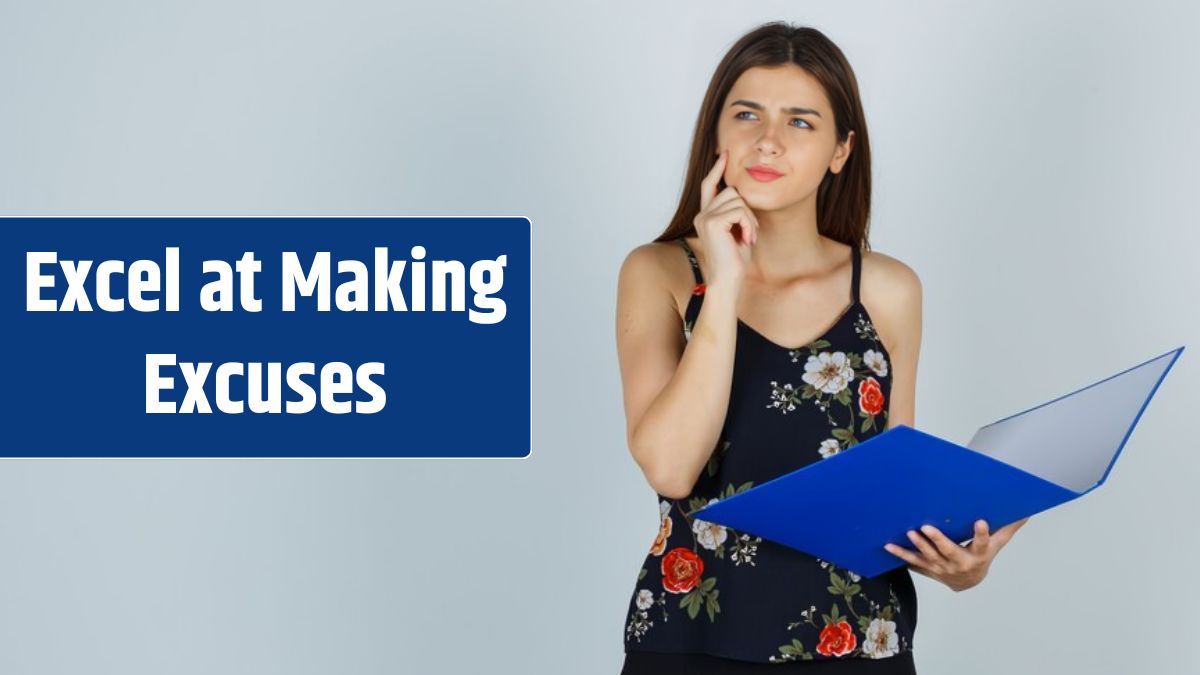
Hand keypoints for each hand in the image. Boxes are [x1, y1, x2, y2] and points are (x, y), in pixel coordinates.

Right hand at [693, 149, 756, 286]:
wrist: (728, 281)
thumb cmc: (734, 262)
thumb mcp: (738, 231)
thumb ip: (736, 213)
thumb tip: (742, 194)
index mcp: (706, 216)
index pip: (710, 186)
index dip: (717, 169)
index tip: (725, 154)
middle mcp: (702, 214)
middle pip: (731, 191)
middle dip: (747, 209)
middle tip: (750, 232)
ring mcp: (705, 217)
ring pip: (737, 200)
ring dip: (749, 219)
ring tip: (748, 238)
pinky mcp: (712, 222)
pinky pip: (739, 211)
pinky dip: (748, 225)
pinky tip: (746, 239)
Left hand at [883, 517, 1029, 591]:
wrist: (968, 582)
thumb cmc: (983, 557)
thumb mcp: (997, 544)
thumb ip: (1008, 527)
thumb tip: (1027, 511)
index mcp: (978, 554)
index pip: (982, 543)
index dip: (981, 533)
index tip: (980, 521)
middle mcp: (959, 562)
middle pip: (949, 551)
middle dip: (938, 540)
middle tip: (927, 527)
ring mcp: (942, 567)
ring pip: (928, 556)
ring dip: (918, 545)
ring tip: (910, 532)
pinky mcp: (928, 568)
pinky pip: (912, 561)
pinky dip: (900, 554)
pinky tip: (888, 545)